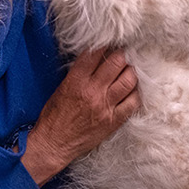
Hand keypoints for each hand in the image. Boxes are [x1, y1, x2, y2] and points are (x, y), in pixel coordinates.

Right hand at [21, 49, 139, 185]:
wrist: (54, 144)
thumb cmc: (54, 117)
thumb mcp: (61, 89)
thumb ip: (79, 73)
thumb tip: (96, 59)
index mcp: (76, 81)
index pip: (96, 53)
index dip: (105, 44)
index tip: (109, 43)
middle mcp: (93, 91)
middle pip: (117, 62)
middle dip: (122, 55)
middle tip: (122, 55)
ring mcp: (106, 106)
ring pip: (129, 79)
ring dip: (131, 72)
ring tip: (128, 71)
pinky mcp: (114, 120)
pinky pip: (133, 102)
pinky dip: (135, 93)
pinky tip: (131, 90)